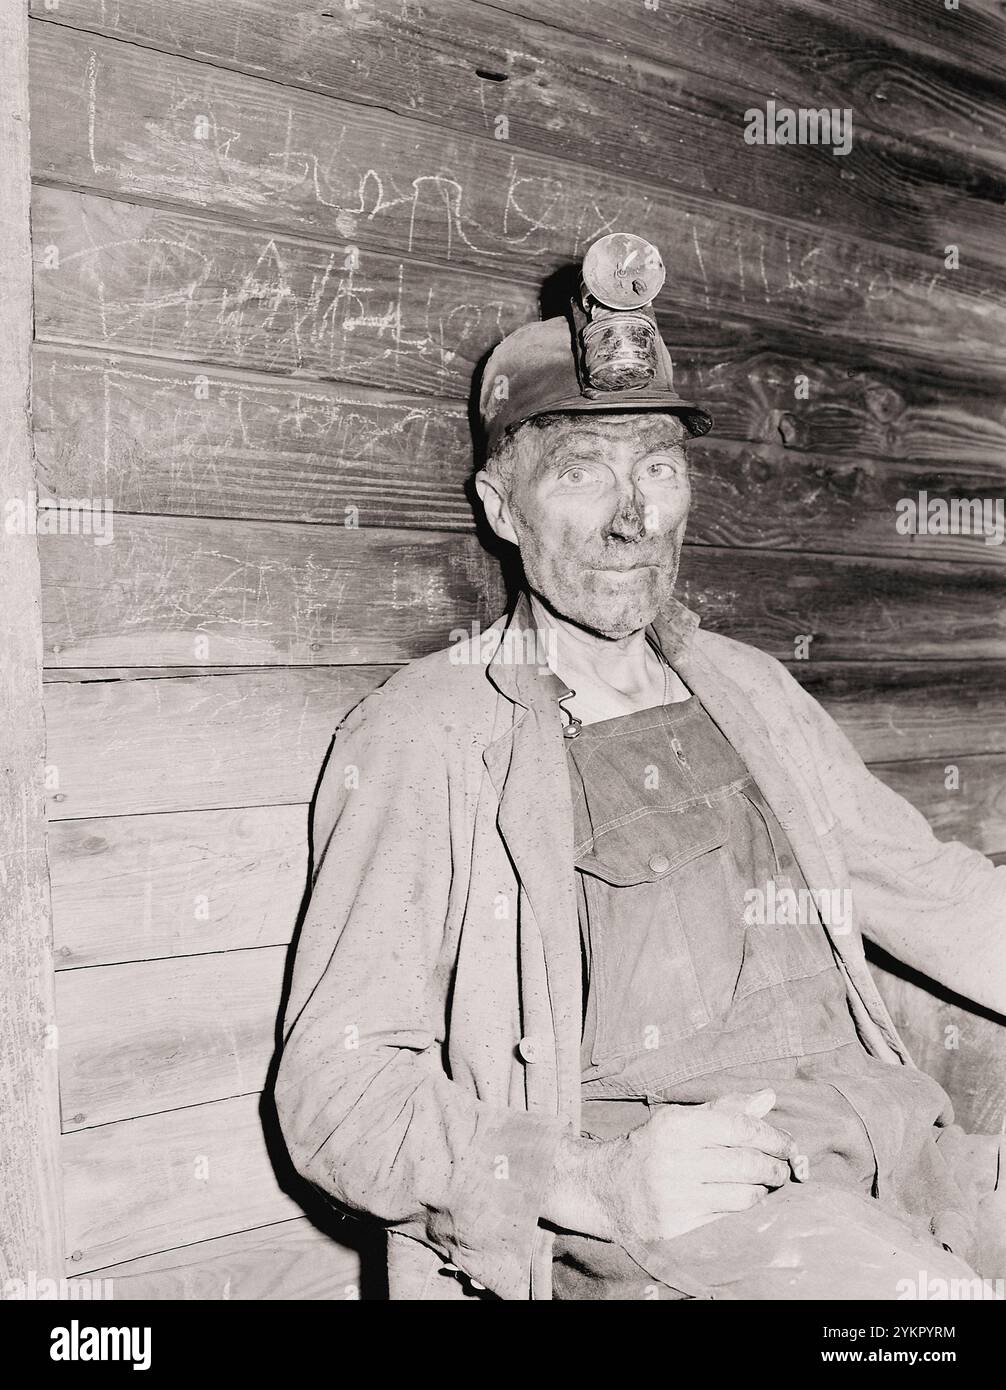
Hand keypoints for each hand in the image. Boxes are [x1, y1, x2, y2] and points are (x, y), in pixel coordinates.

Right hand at [544, 1088, 795, 1243]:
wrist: (605, 1189)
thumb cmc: (651, 1148)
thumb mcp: (680, 1120)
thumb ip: (725, 1109)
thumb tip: (768, 1098)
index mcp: (675, 1126)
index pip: (739, 1128)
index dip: (772, 1137)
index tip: (789, 1145)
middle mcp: (673, 1160)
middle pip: (746, 1163)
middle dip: (774, 1167)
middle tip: (784, 1168)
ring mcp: (673, 1196)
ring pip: (742, 1194)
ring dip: (763, 1189)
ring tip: (767, 1183)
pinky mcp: (676, 1226)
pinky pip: (726, 1217)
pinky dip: (744, 1206)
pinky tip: (746, 1198)